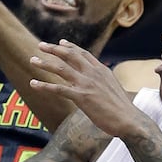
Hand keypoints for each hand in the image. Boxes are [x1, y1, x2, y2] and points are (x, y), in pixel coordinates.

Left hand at [28, 40, 143, 136]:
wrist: (129, 120)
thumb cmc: (122, 108)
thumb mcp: (113, 87)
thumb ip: (103, 80)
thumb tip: (98, 80)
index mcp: (101, 70)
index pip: (83, 53)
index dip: (70, 47)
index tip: (60, 42)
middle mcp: (93, 73)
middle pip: (69, 56)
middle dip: (53, 49)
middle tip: (41, 45)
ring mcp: (86, 84)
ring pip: (61, 69)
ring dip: (45, 64)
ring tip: (32, 60)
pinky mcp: (81, 97)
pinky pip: (58, 89)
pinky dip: (44, 85)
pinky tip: (33, 84)